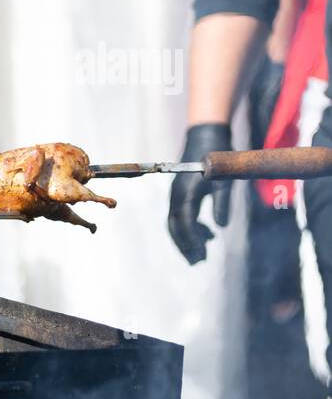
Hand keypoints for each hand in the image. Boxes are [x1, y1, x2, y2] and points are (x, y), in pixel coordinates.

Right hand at [168, 123, 231, 264]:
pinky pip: (180, 216)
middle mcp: (176, 197)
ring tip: (202, 253)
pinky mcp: (180, 194)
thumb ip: (221, 204)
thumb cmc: (216, 159)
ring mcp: (176, 195)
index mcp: (184, 195)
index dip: (192, 240)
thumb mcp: (224, 182)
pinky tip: (207, 234)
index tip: (201, 254)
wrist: (205, 136)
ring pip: (176, 223)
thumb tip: (221, 227)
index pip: (185, 223)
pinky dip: (190, 228)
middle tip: (197, 262)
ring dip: (186, 239)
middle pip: (175, 227)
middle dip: (184, 246)